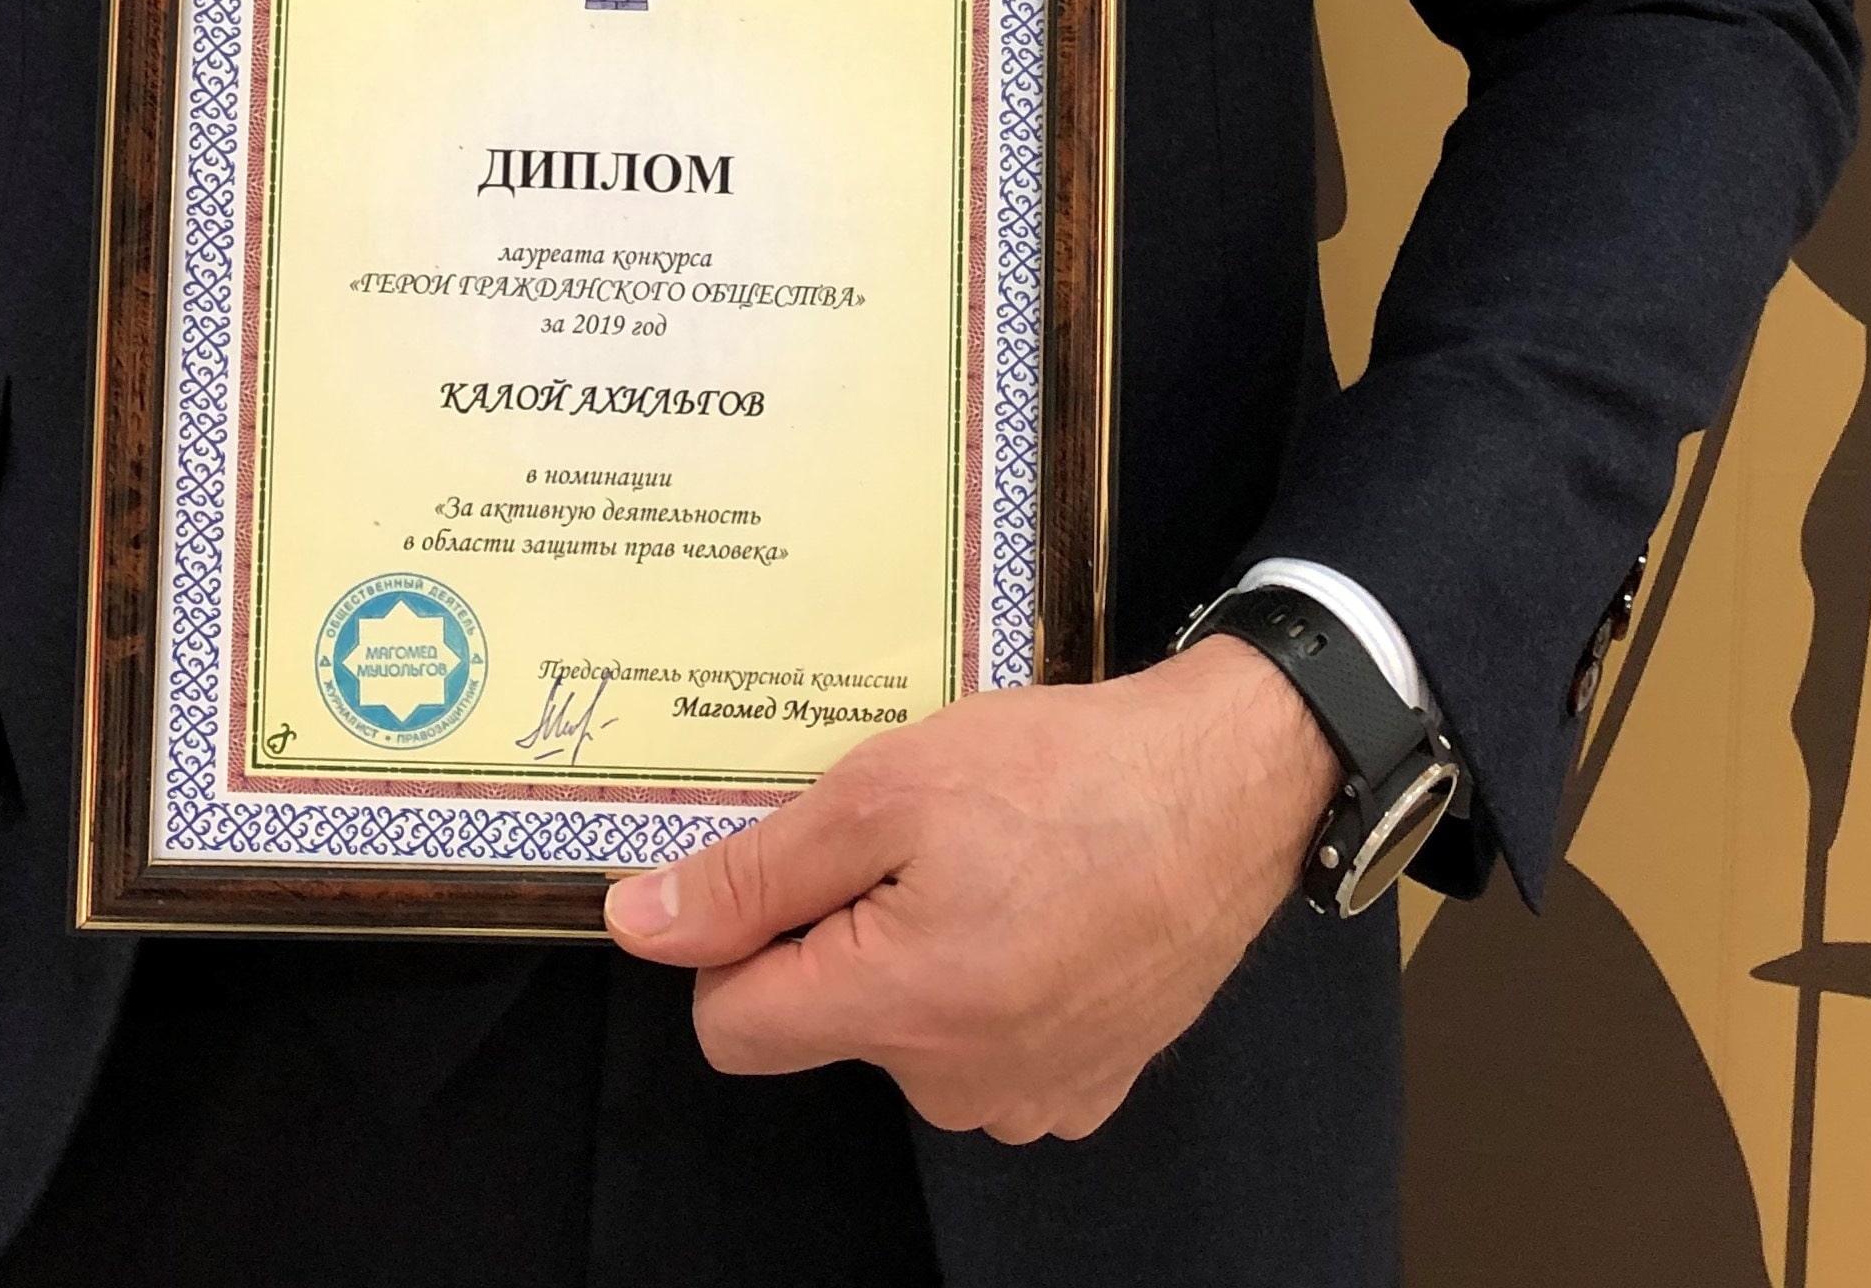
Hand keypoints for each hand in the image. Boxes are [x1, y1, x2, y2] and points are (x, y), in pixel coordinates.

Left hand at [602, 639, 1339, 1141]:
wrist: (1229, 787)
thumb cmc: (1064, 773)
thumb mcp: (886, 788)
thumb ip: (756, 873)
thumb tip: (641, 922)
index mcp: (898, 1010)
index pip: (731, 1028)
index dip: (735, 939)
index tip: (791, 867)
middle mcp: (957, 1085)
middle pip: (827, 1021)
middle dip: (846, 932)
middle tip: (919, 839)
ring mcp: (1031, 1098)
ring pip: (911, 1034)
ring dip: (924, 955)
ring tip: (993, 862)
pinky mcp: (1088, 1086)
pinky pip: (990, 1047)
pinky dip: (996, 982)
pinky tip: (1043, 906)